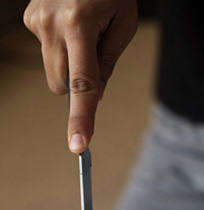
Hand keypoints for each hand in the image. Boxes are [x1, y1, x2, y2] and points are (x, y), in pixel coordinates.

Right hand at [24, 0, 137, 152]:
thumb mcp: (124, 24)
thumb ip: (108, 63)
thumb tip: (94, 95)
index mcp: (78, 24)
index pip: (81, 84)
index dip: (81, 117)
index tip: (78, 144)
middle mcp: (50, 24)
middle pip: (62, 85)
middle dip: (79, 83)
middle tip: (98, 52)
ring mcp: (35, 21)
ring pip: (54, 72)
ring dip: (71, 64)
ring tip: (84, 31)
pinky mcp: (28, 19)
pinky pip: (48, 52)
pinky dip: (62, 48)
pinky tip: (71, 23)